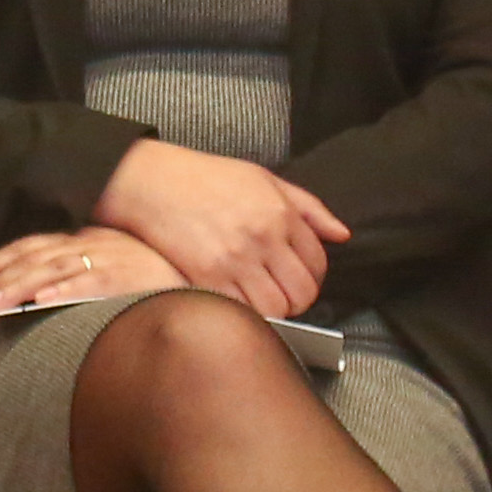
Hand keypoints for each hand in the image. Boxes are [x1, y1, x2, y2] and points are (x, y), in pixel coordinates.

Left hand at [0, 227, 186, 318]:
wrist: (201, 291)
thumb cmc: (153, 288)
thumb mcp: (109, 274)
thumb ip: (73, 282)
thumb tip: (29, 303)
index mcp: (86, 239)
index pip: (29, 247)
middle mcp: (94, 243)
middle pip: (32, 258)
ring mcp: (112, 257)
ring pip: (52, 269)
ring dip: (17, 289)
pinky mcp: (132, 276)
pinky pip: (92, 282)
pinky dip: (66, 289)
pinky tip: (41, 300)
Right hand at [89, 141, 340, 317]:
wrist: (150, 180)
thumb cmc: (204, 177)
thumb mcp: (263, 178)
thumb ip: (308, 208)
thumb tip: (341, 235)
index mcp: (280, 212)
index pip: (317, 262)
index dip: (312, 279)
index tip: (297, 281)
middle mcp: (263, 236)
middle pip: (302, 292)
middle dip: (297, 302)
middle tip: (281, 298)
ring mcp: (235, 258)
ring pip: (276, 308)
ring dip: (272, 313)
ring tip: (258, 302)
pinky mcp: (206, 275)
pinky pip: (241, 311)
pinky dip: (243, 314)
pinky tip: (235, 302)